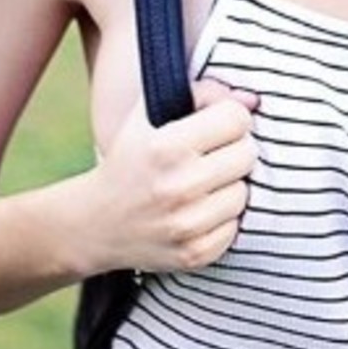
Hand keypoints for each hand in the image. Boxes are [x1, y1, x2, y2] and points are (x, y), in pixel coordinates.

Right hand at [82, 78, 258, 275]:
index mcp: (166, 146)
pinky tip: (198, 211)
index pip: (236, 119)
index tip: (216, 124)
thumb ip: (200, 94)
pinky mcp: (195, 254)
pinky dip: (221, 219)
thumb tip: (252, 100)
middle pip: (247, 154)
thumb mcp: (147, 116)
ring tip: (202, 184)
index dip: (229, 117)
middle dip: (233, 149)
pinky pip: (235, 227)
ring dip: (228, 186)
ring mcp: (187, 225)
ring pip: (244, 193)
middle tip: (211, 155)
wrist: (95, 224)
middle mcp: (178, 186)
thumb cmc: (128, 161)